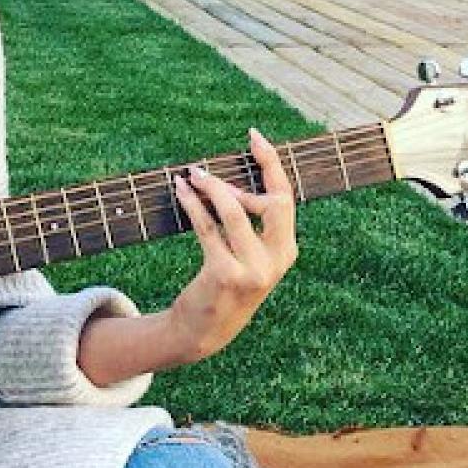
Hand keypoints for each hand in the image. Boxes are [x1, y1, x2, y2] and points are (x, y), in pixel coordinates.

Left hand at [165, 127, 297, 362]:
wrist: (204, 331)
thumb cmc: (224, 284)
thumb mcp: (248, 257)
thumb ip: (250, 226)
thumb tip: (228, 181)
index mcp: (286, 250)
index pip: (286, 199)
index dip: (272, 164)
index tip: (255, 137)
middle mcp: (276, 260)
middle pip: (275, 202)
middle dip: (257, 170)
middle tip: (229, 152)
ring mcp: (252, 269)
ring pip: (234, 212)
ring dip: (211, 187)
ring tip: (192, 173)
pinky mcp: (225, 274)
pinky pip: (207, 228)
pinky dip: (193, 204)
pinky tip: (181, 191)